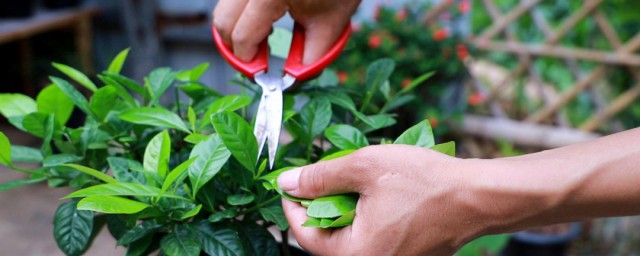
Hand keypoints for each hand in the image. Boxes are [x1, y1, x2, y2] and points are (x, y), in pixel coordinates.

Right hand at [213, 0, 359, 63]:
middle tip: (256, 61)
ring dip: (236, 30)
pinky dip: (241, 15)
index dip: (248, 62)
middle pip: (222, 21)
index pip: (242, 36)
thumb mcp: (330, 27)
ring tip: (262, 40)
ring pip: (224, 9)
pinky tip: (263, 22)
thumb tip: (290, 80)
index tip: (260, 74)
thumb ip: (309, 61)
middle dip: (235, 47)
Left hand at [277, 145, 488, 254]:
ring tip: (349, 180)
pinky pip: (370, 238)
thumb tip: (287, 182)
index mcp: (356, 254)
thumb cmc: (426, 182)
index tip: (288, 182)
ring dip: (342, 208)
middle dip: (319, 205)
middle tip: (319, 177)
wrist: (478, 197)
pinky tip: (371, 192)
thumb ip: (321, 177)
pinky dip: (363, 215)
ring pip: (349, 236)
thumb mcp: (365, 168)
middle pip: (326, 238)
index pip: (304, 235)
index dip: (292, 206)